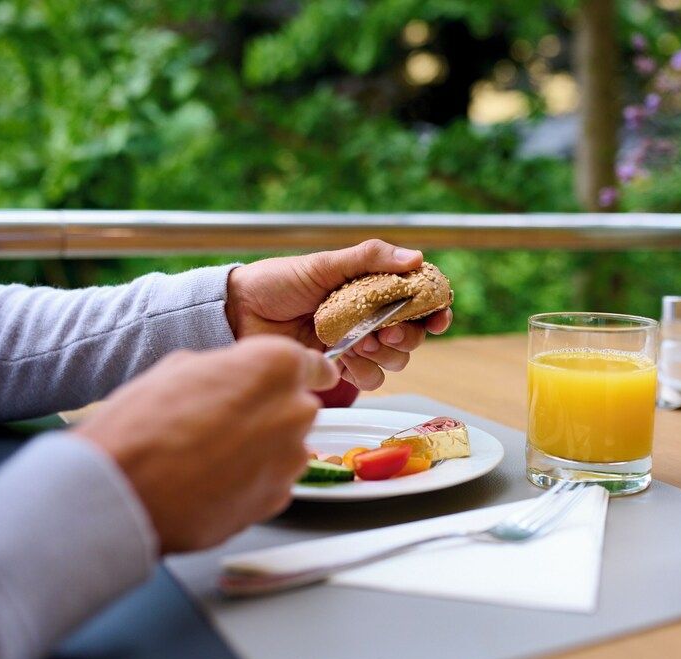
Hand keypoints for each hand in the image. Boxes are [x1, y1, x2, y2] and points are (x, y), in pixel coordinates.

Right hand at [74, 336, 337, 553]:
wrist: (124, 492)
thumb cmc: (143, 424)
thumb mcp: (180, 367)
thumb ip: (226, 368)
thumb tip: (232, 375)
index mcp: (276, 366)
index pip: (314, 366)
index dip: (304, 373)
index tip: (304, 379)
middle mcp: (294, 412)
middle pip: (296, 407)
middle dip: (269, 411)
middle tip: (223, 420)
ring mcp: (289, 460)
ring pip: (286, 447)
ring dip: (261, 448)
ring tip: (210, 455)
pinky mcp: (276, 499)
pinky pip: (271, 481)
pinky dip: (251, 480)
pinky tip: (212, 480)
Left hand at [225, 239, 452, 389]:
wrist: (240, 312)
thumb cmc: (278, 281)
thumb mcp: (324, 263)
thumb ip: (370, 258)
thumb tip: (416, 257)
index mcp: (372, 287)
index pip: (419, 299)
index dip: (436, 309)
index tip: (440, 315)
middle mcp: (369, 317)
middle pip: (413, 335)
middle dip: (409, 335)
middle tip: (389, 331)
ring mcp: (355, 344)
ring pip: (395, 361)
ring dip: (385, 354)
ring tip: (359, 341)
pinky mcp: (339, 367)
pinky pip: (368, 378)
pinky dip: (361, 370)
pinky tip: (342, 356)